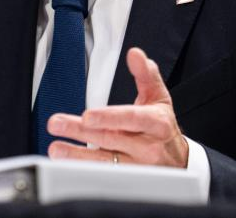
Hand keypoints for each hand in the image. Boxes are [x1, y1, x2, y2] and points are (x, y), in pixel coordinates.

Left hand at [46, 47, 188, 167]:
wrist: (179, 162)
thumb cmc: (162, 126)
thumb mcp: (159, 97)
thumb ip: (145, 74)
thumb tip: (135, 54)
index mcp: (157, 123)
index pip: (131, 119)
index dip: (109, 118)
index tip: (87, 116)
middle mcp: (148, 147)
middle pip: (111, 138)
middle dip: (81, 132)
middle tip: (57, 124)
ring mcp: (139, 167)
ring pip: (105, 161)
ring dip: (77, 155)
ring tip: (56, 147)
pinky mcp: (129, 181)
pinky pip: (105, 175)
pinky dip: (84, 169)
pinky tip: (66, 163)